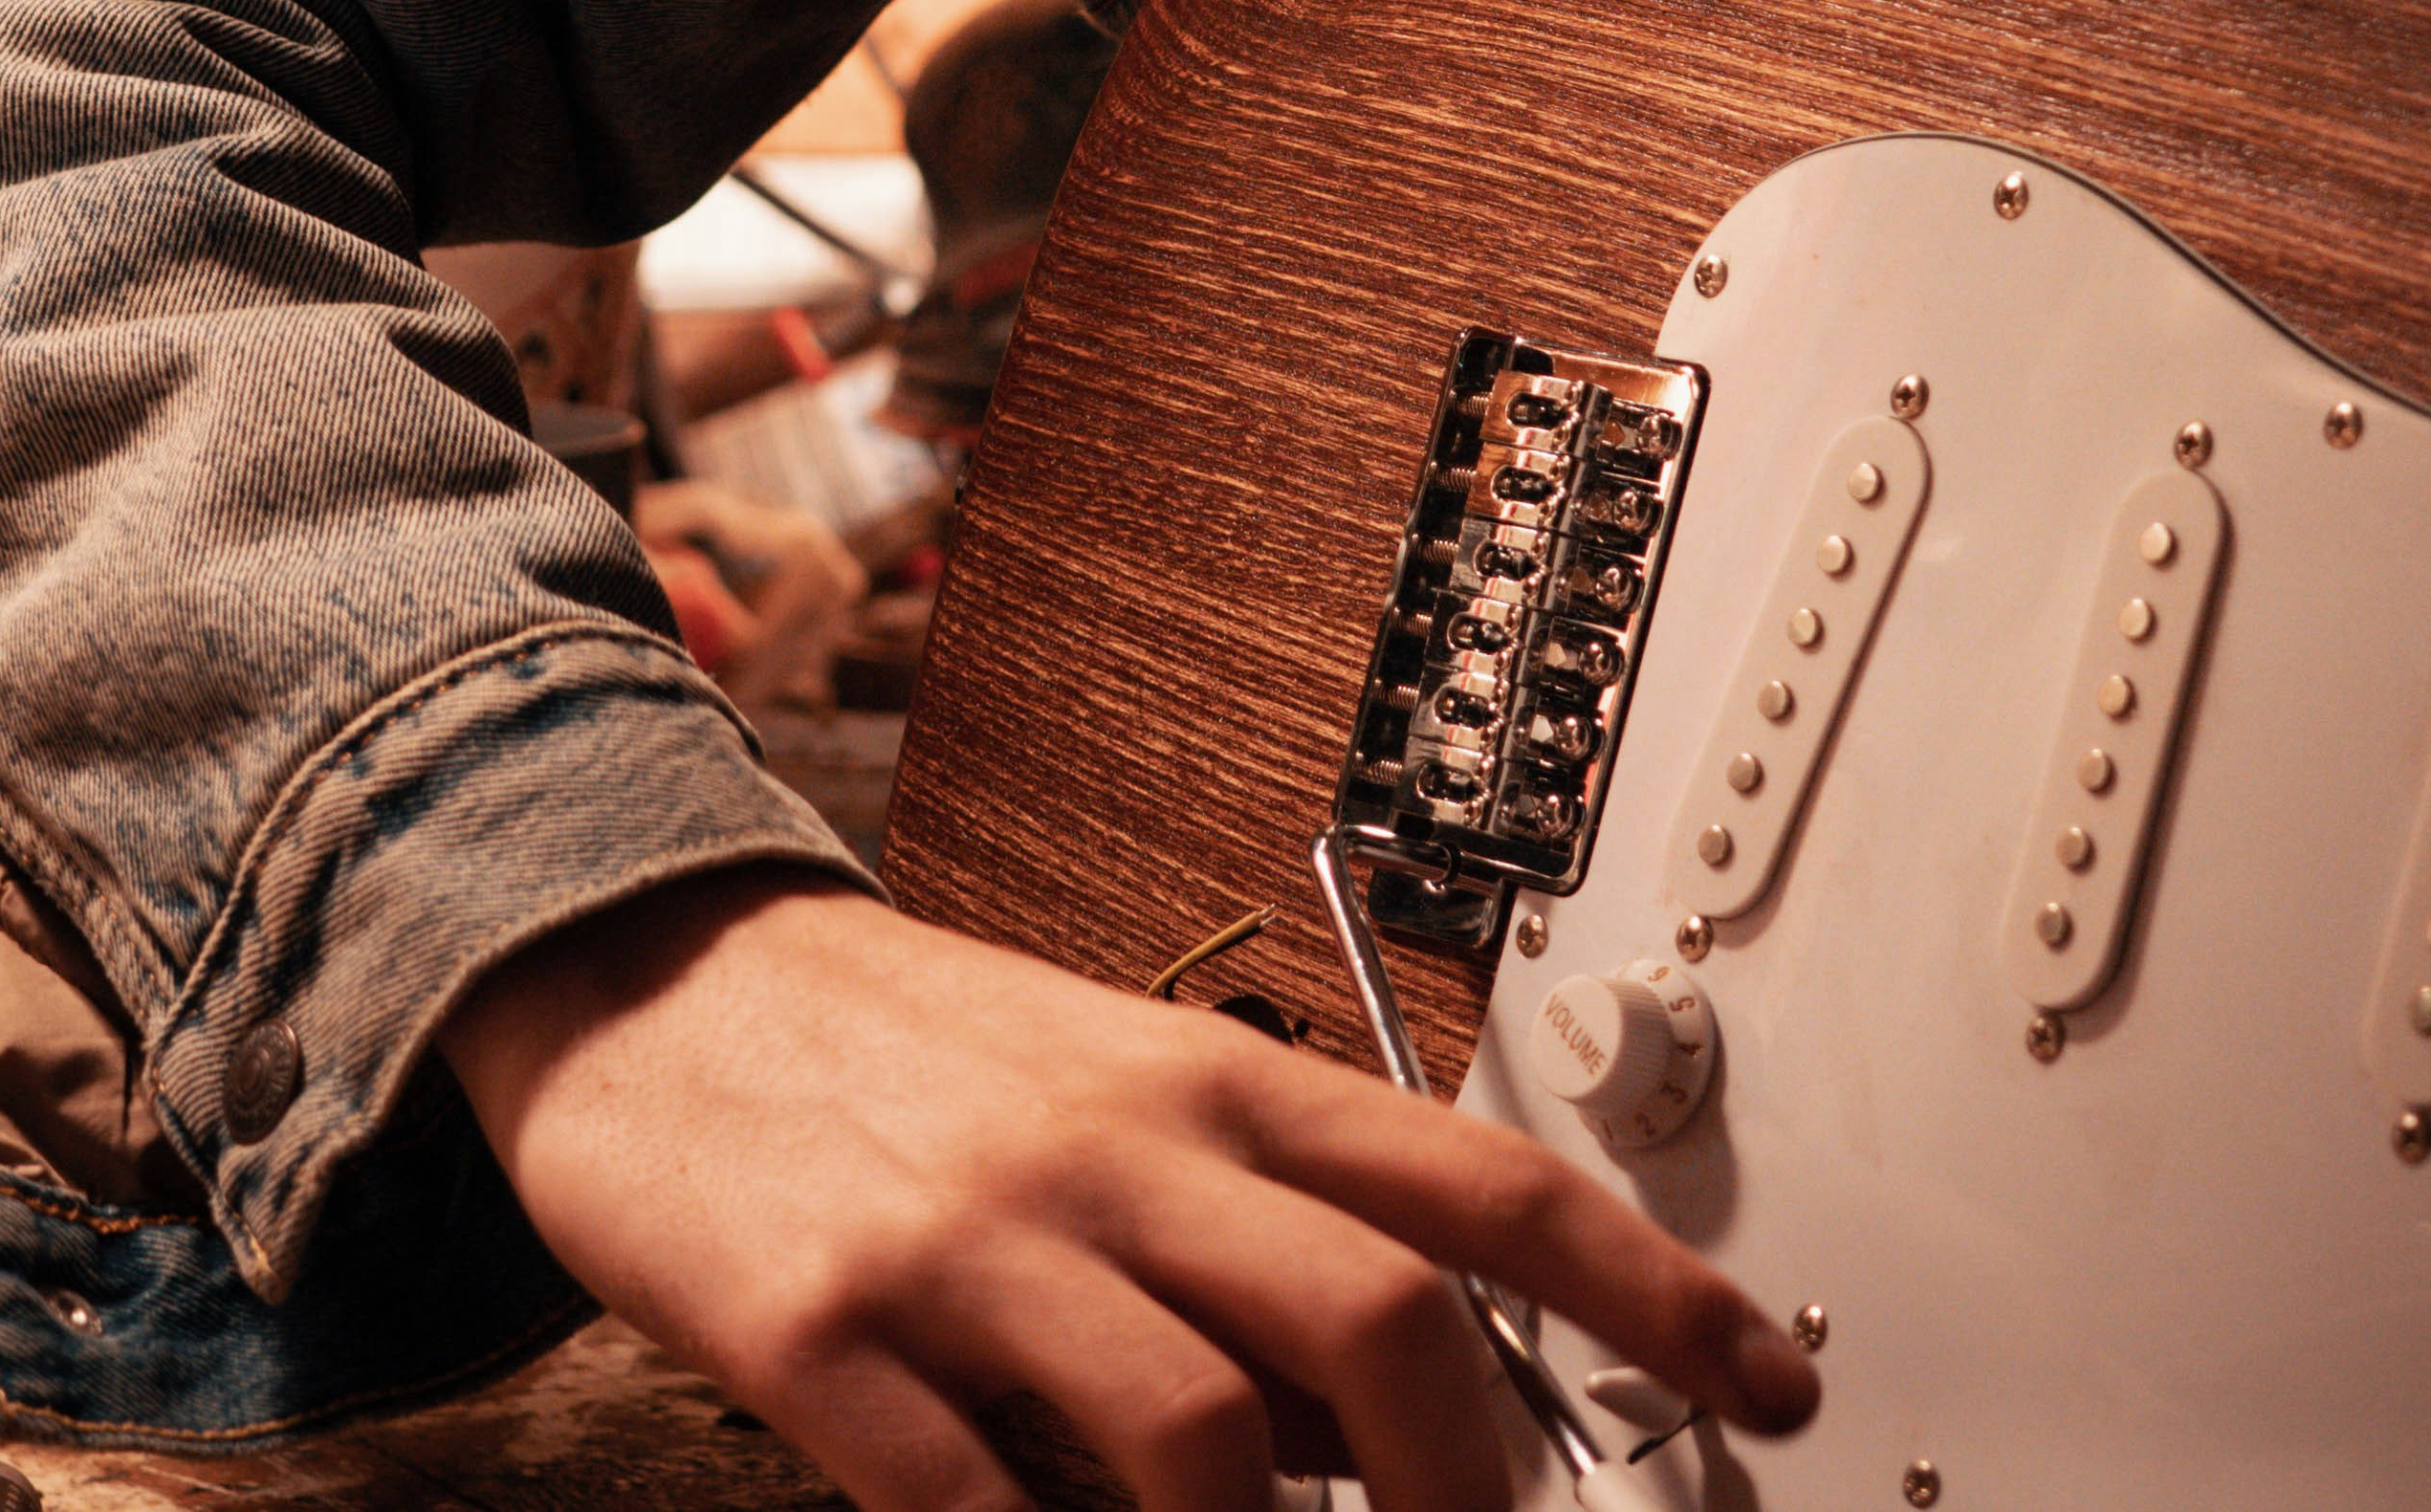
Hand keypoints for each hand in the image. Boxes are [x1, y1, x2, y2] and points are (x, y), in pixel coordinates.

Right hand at [440, 868, 1818, 1511]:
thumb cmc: (916, 1058)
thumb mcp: (1125, 1109)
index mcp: (1223, 1086)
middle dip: (1473, 1499)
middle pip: (1380, 1334)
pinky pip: (964, 1504)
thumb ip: (1270, 1254)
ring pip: (1197, 1443)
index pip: (1488, 1187)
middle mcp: (1127, 1147)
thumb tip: (1416, 1434)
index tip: (1773, 1397)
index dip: (1656, 1295)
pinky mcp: (825, 1328)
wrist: (657, 972)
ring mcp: (975, 1241)